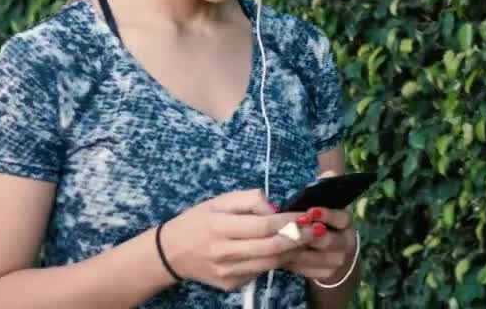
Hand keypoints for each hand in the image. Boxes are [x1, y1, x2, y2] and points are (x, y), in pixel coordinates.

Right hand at [158, 188, 306, 291]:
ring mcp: (227, 272)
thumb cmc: (197, 221)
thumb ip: (249, 200)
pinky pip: (260, 272)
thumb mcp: (218, 201)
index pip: (264, 226)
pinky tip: (285, 251)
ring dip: (293, 252)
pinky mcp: (230, 285)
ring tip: (307, 240)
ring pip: (270, 264)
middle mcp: (224, 252)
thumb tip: (275, 209)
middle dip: (299, 239)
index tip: (307, 215)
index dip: (289, 222)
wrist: (169, 253)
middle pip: (271, 248)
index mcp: (220, 227)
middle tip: (317, 230)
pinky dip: (276, 261)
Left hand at [279, 205, 356, 282]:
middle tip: (288, 230)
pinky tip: (280, 256)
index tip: (309, 212)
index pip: (341, 218)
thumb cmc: (319, 225)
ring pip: (316, 258)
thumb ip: (300, 204)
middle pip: (328, 241)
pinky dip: (293, 263)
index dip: (326, 215)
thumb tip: (262, 196)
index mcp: (345, 221)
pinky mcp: (328, 273)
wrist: (333, 253)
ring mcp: (338, 260)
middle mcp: (346, 241)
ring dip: (295, 251)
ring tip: (278, 243)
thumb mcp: (318, 212)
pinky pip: (308, 270)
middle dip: (306, 236)